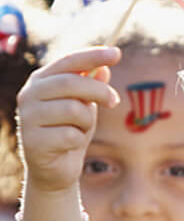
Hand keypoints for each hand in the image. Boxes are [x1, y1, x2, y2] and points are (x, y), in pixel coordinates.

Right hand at [16, 47, 121, 193]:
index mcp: (41, 80)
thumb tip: (105, 68)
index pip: (68, 61)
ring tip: (81, 129)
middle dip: (99, 91)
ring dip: (87, 121)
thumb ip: (91, 85)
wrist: (56, 168)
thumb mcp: (85, 104)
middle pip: (71, 82)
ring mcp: (28, 118)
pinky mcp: (33, 141)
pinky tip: (70, 145)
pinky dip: (79, 140)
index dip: (93, 55)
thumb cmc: (71, 130)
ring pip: (73, 109)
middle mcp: (29, 95)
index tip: (117, 53)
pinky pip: (70, 135)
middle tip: (115, 101)